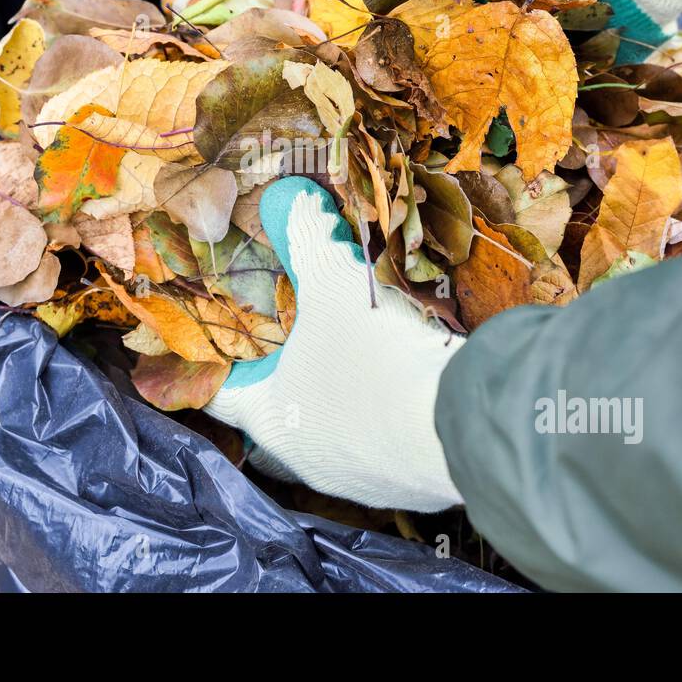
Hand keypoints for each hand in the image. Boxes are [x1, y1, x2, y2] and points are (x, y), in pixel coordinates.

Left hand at [205, 177, 463, 511]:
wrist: (461, 425)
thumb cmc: (372, 355)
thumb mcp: (335, 284)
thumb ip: (306, 238)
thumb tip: (287, 196)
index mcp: (269, 418)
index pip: (222, 390)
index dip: (219, 355)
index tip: (222, 330)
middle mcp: (304, 458)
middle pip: (283, 406)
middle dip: (290, 364)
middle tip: (299, 325)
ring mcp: (356, 478)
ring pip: (335, 426)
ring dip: (342, 390)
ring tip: (358, 345)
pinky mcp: (405, 485)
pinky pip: (384, 440)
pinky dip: (387, 409)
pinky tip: (406, 376)